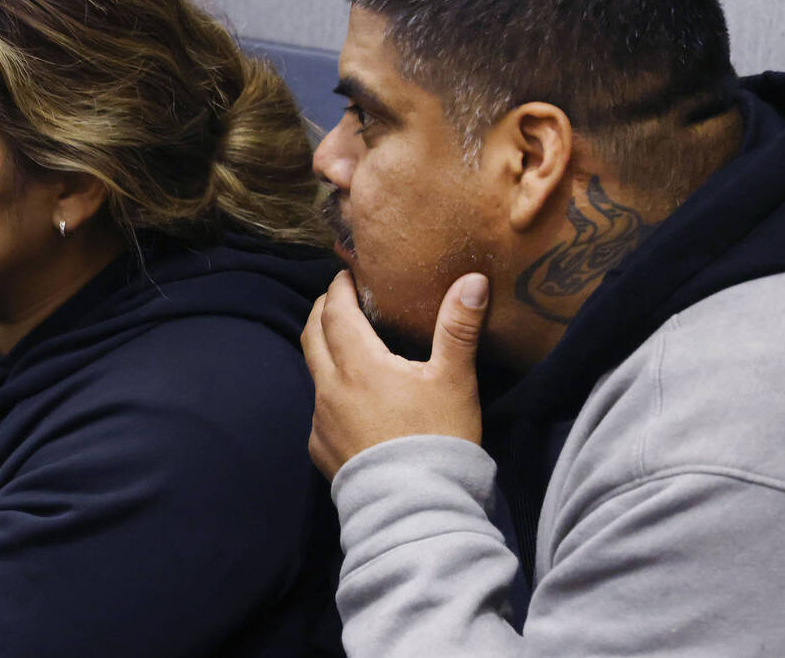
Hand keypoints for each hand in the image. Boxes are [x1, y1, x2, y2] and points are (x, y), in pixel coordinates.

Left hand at [303, 270, 489, 479]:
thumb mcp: (454, 380)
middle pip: (313, 335)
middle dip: (322, 311)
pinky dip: (330, 391)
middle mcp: (330, 388)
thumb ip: (458, 327)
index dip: (338, 289)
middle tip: (338, 298)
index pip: (336, 312)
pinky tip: (351, 399)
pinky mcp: (321, 449)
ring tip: (345, 343)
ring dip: (324, 350)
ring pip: (314, 372)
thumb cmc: (436, 440)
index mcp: (358, 364)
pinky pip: (319, 409)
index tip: (345, 275)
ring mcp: (321, 421)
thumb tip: (472, 280)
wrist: (415, 510)